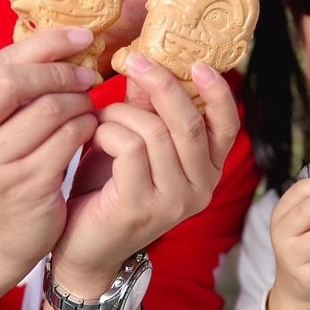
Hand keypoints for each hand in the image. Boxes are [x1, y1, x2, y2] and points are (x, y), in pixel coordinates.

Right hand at [0, 27, 98, 280]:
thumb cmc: (5, 170)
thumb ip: (15, 87)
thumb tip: (64, 38)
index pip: (0, 63)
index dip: (45, 44)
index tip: (82, 36)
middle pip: (14, 82)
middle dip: (60, 72)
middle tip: (88, 76)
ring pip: (48, 110)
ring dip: (79, 102)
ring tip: (87, 107)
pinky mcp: (24, 187)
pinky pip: (67, 140)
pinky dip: (85, 127)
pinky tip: (89, 130)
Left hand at [51, 56, 238, 293]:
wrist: (83, 248)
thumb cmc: (107, 189)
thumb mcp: (133, 142)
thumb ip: (144, 108)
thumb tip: (146, 62)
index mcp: (206, 169)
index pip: (227, 126)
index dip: (217, 93)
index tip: (198, 64)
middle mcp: (201, 187)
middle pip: (189, 123)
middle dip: (161, 84)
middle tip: (135, 60)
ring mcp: (174, 201)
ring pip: (156, 132)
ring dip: (121, 113)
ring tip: (100, 117)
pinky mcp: (141, 206)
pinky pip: (130, 148)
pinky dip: (108, 132)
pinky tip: (94, 138)